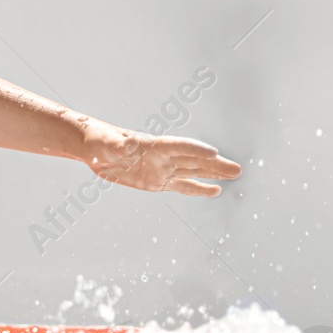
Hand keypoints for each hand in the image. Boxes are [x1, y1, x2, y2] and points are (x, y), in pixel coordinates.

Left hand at [80, 123, 241, 196]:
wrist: (95, 149)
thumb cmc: (101, 141)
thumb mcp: (107, 143)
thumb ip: (118, 145)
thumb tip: (125, 145)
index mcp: (153, 145)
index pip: (179, 146)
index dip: (195, 149)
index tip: (215, 153)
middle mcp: (163, 157)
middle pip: (194, 160)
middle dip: (215, 165)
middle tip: (237, 169)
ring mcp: (162, 169)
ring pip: (193, 172)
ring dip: (213, 175)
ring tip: (235, 175)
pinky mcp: (157, 182)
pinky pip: (182, 186)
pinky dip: (198, 189)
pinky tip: (215, 191)